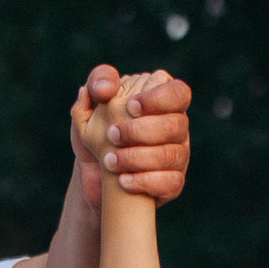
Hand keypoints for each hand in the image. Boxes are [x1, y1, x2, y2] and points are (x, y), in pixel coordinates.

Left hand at [71, 64, 192, 206]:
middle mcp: (176, 127)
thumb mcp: (90, 105)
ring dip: (138, 157)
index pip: (178, 93)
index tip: (129, 106)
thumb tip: (107, 88)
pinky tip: (123, 180)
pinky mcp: (172, 184)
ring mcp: (178, 156)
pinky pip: (171, 183)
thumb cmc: (97, 133)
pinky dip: (145, 182)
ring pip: (173, 155)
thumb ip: (97, 83)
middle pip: (176, 125)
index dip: (157, 99)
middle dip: (140, 131)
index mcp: (163, 102)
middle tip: (111, 134)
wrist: (94, 175)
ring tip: (109, 160)